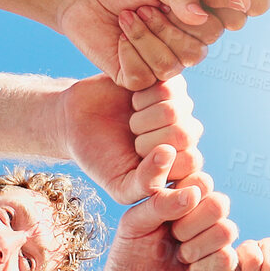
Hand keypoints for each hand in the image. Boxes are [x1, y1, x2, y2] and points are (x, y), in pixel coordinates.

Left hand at [57, 0, 225, 89]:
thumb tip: (200, 17)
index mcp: (195, 23)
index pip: (213, 31)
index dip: (188, 18)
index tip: (163, 0)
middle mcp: (183, 47)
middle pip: (193, 54)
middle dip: (162, 29)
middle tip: (140, 9)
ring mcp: (160, 66)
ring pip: (167, 67)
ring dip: (142, 38)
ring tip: (125, 20)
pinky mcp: (136, 80)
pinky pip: (143, 78)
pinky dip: (127, 54)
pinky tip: (118, 40)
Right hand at [60, 76, 201, 203]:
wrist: (77, 122)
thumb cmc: (101, 158)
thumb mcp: (121, 185)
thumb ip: (148, 183)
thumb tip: (169, 153)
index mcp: (181, 165)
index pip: (192, 162)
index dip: (161, 161)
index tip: (137, 159)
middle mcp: (187, 136)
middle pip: (185, 135)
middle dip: (148, 139)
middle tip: (133, 139)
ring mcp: (182, 108)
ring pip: (174, 111)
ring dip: (142, 118)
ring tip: (132, 121)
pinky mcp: (170, 84)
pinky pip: (168, 89)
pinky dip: (142, 97)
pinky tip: (134, 101)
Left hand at [97, 174, 238, 270]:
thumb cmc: (128, 258)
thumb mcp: (134, 225)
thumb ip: (159, 203)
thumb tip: (194, 193)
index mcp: (182, 198)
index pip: (201, 181)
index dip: (184, 197)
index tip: (161, 216)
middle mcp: (203, 217)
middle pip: (219, 203)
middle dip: (191, 224)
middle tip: (173, 238)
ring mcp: (216, 242)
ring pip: (227, 230)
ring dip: (197, 248)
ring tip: (181, 258)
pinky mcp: (224, 269)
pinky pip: (228, 258)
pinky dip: (204, 269)